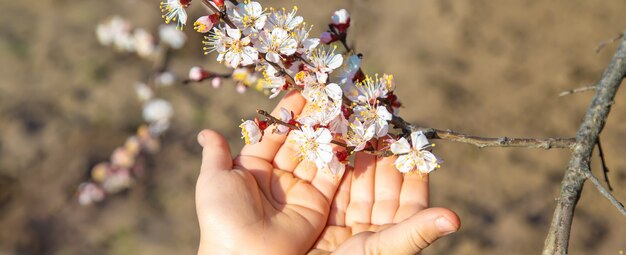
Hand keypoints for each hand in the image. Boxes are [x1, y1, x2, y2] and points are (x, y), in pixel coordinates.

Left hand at [195, 91, 344, 253]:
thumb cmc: (222, 216)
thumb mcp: (214, 179)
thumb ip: (215, 153)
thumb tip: (204, 132)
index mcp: (253, 168)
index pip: (274, 134)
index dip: (287, 113)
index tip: (301, 91)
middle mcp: (278, 178)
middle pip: (298, 141)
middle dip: (312, 118)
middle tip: (327, 93)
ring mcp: (299, 191)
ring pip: (316, 155)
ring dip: (328, 132)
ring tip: (340, 106)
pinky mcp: (317, 206)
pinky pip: (331, 178)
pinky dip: (339, 157)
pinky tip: (347, 134)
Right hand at [309, 142, 460, 253]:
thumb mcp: (388, 249)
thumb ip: (417, 230)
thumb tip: (455, 218)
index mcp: (399, 235)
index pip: (412, 196)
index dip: (413, 168)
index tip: (412, 140)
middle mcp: (379, 230)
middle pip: (385, 187)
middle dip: (384, 158)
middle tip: (382, 128)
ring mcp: (353, 227)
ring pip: (362, 187)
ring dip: (362, 161)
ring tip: (361, 133)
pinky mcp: (329, 225)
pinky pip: (338, 195)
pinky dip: (339, 174)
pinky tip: (339, 151)